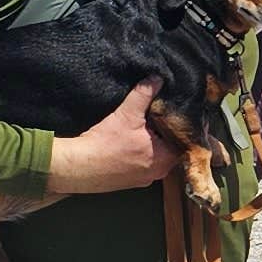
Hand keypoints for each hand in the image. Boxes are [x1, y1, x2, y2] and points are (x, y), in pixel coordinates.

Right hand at [44, 82, 176, 195]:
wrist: (78, 167)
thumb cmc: (105, 144)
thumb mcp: (127, 114)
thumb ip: (144, 94)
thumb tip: (157, 79)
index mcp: (166, 158)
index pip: (183, 139)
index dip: (179, 124)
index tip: (174, 114)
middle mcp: (160, 172)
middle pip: (171, 149)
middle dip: (165, 134)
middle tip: (160, 118)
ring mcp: (145, 179)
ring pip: (157, 158)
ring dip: (153, 145)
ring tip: (147, 128)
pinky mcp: (131, 182)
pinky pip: (143, 165)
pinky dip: (141, 154)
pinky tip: (132, 144)